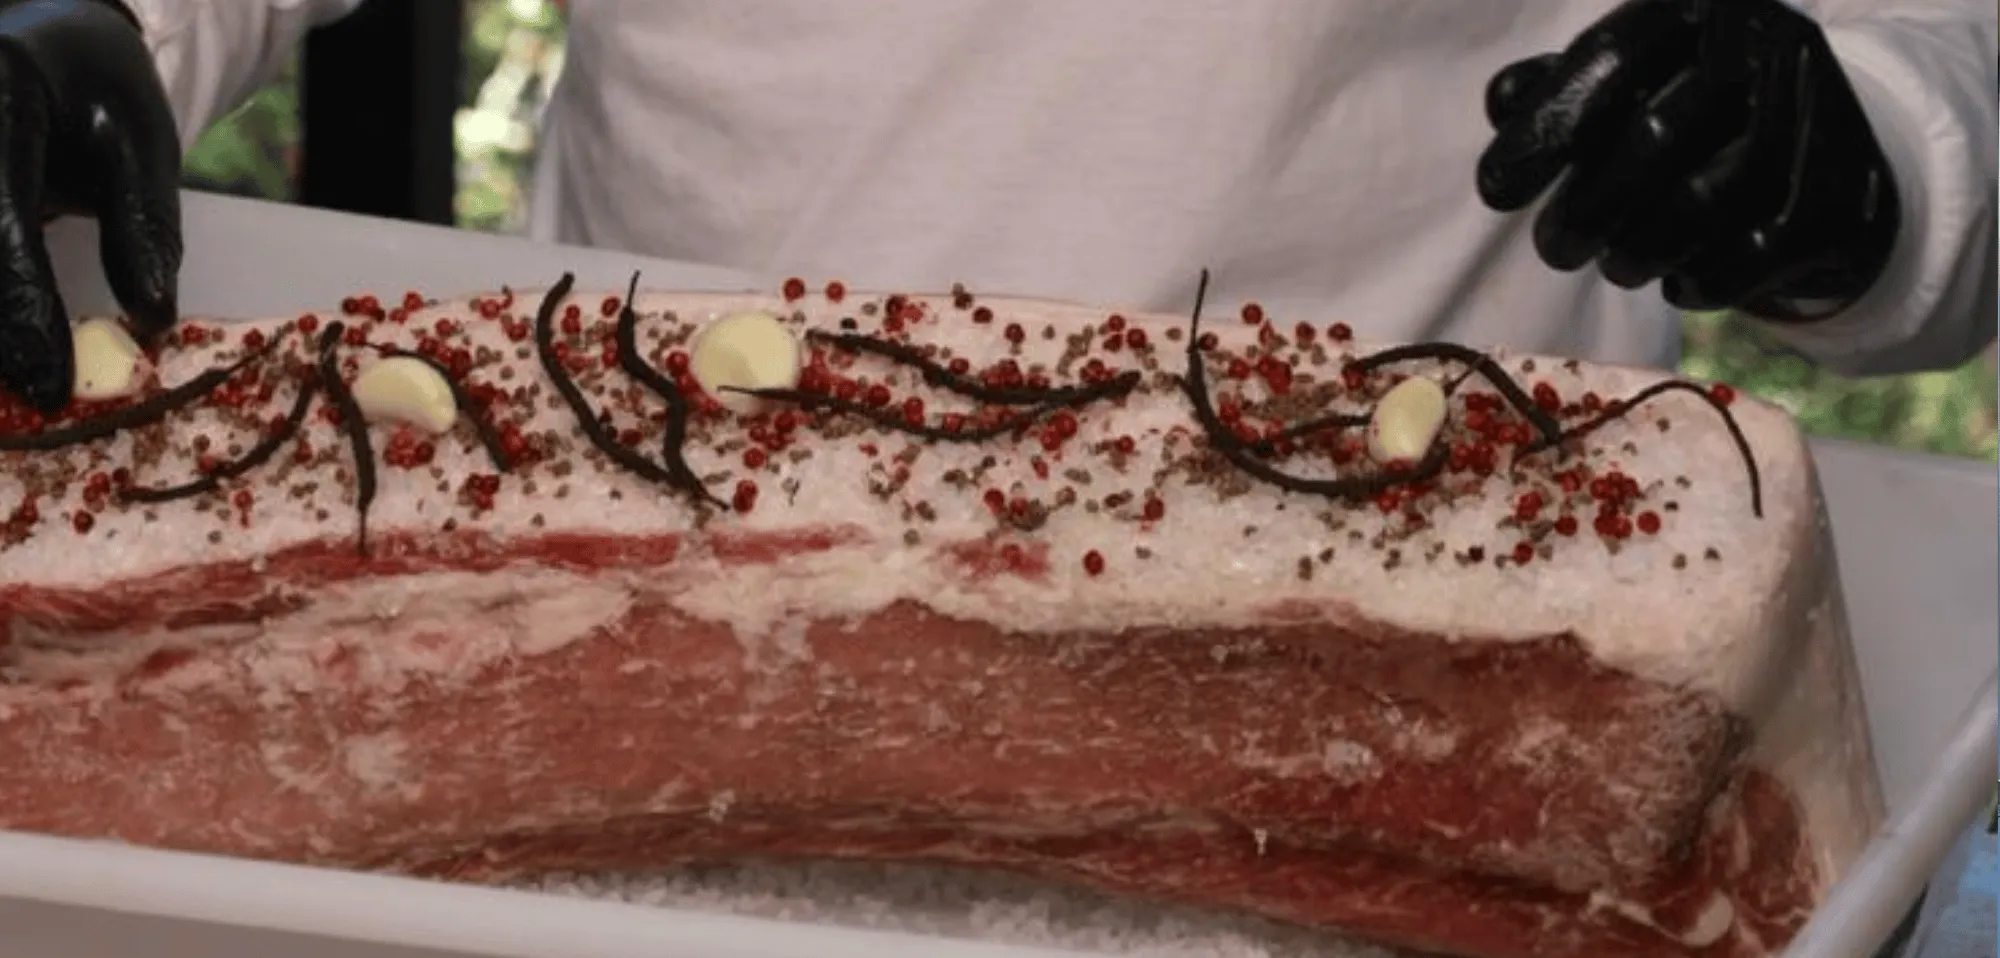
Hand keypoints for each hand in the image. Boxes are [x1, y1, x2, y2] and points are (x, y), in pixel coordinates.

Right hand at [0, 0, 179, 414]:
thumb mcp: (141, 143)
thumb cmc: (96, 92)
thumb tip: (151, 319)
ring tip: (17, 397)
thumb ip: (143, 227)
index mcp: (0, 98)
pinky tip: (8, 359)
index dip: (20, 312)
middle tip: (26, 410)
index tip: (47, 387)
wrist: (39, 39)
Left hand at [1476, 0, 1899, 324]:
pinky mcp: (1842, 196)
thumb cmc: (1695, 116)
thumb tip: (1504, 103)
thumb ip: (1559, 86)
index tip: (1495, 190)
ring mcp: (1814, 117)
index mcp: (1701, 6)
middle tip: (1555, 248)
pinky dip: (1696, 281)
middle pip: (1655, 138)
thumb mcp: (1631, 79)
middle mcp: (1765, 46)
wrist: (1830, 154)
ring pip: (1702, 204)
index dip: (1544, 129)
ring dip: (1634, 252)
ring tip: (1610, 263)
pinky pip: (1750, 256)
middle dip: (1585, 209)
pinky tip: (1673, 281)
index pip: (1610, 59)